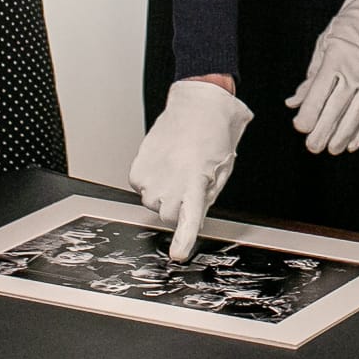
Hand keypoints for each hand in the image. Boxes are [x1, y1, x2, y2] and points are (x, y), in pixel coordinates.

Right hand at [129, 78, 253, 260]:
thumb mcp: (222, 171)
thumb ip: (206, 197)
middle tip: (189, 182)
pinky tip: (164, 164)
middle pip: (169, 216)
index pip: (189, 218)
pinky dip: (151, 181)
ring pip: (153, 204)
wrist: (197, 104)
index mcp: (196, 181)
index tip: (178, 254)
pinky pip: (142, 188)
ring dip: (164, 193)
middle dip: (179, 207)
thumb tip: (194, 214)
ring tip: (177, 168)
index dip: (184, 239)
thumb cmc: (215, 135)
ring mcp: (151, 176)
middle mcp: (170, 181)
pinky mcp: (137, 169)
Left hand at [285, 0, 358, 154]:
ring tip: (332, 149)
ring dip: (344, 135)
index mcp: (336, 59)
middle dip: (323, 130)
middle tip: (312, 147)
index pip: (320, 93)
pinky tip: (354, 143)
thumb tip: (293, 103)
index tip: (300, 127)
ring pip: (357, 114)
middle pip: (337, 108)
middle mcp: (356, 71)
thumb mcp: (324, 45)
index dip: (309, 113)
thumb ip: (310, 78)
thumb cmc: (348, 28)